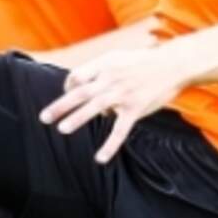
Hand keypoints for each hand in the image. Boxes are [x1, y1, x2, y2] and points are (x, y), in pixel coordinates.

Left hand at [38, 41, 194, 162]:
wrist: (174, 64)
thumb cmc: (145, 62)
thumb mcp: (120, 58)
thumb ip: (102, 72)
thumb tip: (89, 94)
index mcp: (105, 64)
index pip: (77, 76)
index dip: (67, 87)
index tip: (67, 96)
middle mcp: (111, 78)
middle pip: (79, 92)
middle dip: (60, 106)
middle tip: (44, 118)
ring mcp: (123, 94)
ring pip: (95, 107)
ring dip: (77, 118)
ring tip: (62, 129)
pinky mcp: (136, 108)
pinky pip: (120, 130)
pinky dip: (109, 145)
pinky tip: (100, 158)